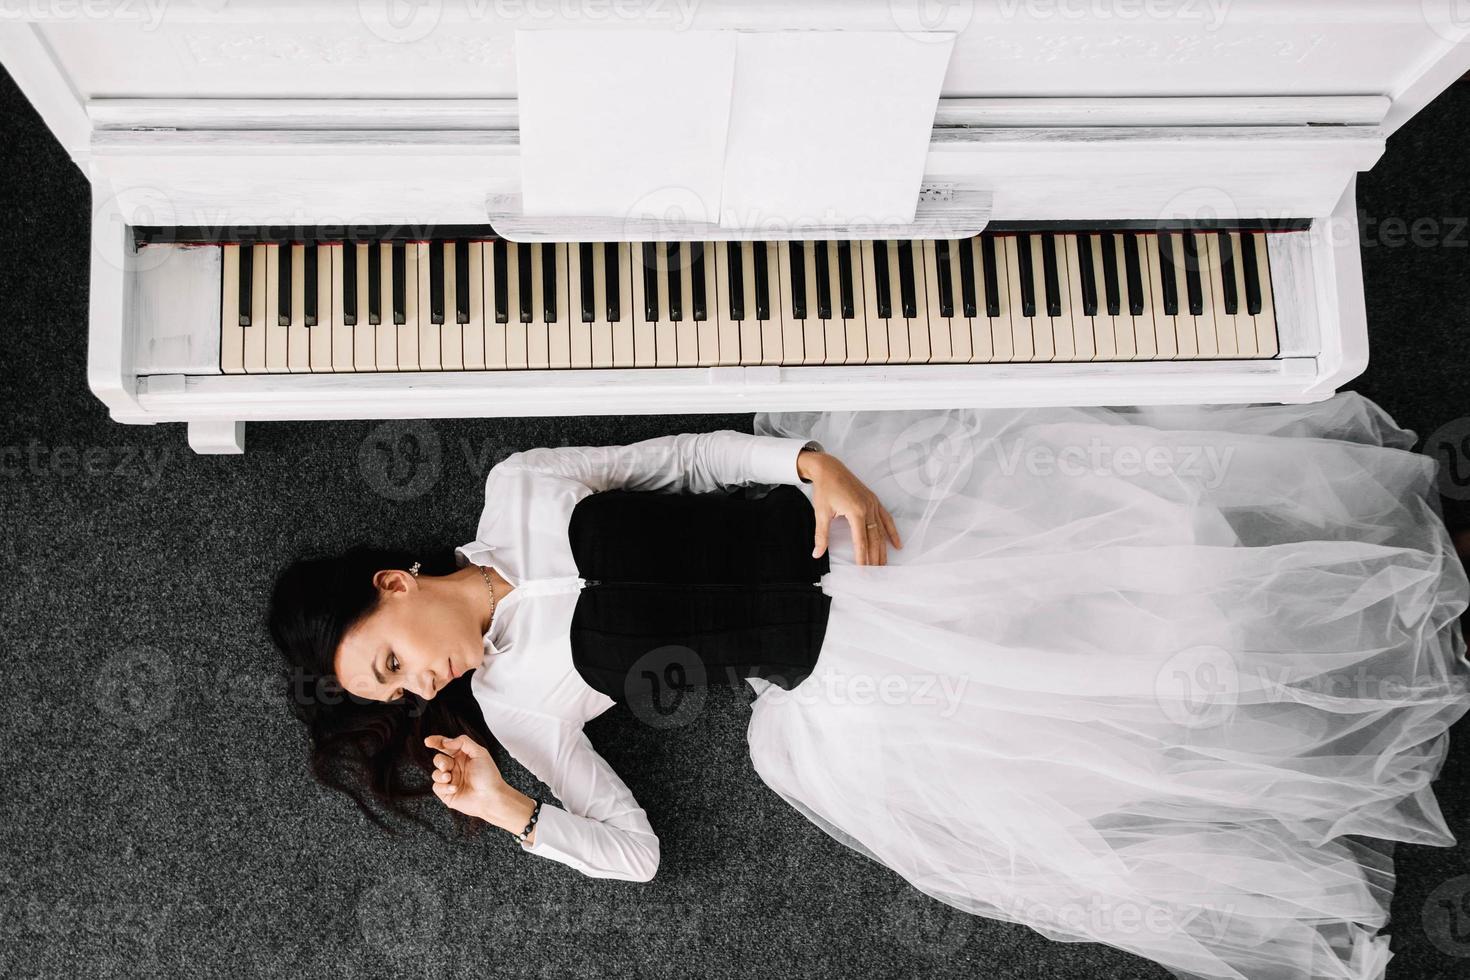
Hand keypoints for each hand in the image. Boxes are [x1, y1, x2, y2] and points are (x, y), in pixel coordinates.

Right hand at [424, 734, 504, 819]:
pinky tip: (454, 788)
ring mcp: (451, 780)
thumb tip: (447, 741)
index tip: (428, 741)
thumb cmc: (489, 776)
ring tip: (450, 777)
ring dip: (441, 775)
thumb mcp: (480, 752)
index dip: (436, 742)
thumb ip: (463, 742)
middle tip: (446, 766)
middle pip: (438, 759)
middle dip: (440, 762)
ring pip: (435, 774)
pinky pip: (436, 787)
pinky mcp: (447, 793)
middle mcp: (455, 768)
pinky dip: (444, 787)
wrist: (491, 797)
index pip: (446, 746)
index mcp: (462, 756)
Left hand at [799, 450, 902, 565]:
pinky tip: (897, 544)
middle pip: (874, 539)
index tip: (862, 571)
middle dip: (875, 558)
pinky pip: (886, 519)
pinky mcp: (874, 501)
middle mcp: (868, 508)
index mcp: (856, 512)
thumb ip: (821, 536)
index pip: (860, 541)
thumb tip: (817, 554)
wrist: (829, 468)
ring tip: (884, 565)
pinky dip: (892, 532)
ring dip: (883, 549)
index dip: (862, 558)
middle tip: (874, 574)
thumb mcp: (821, 513)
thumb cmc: (824, 489)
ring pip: (881, 531)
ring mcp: (873, 504)